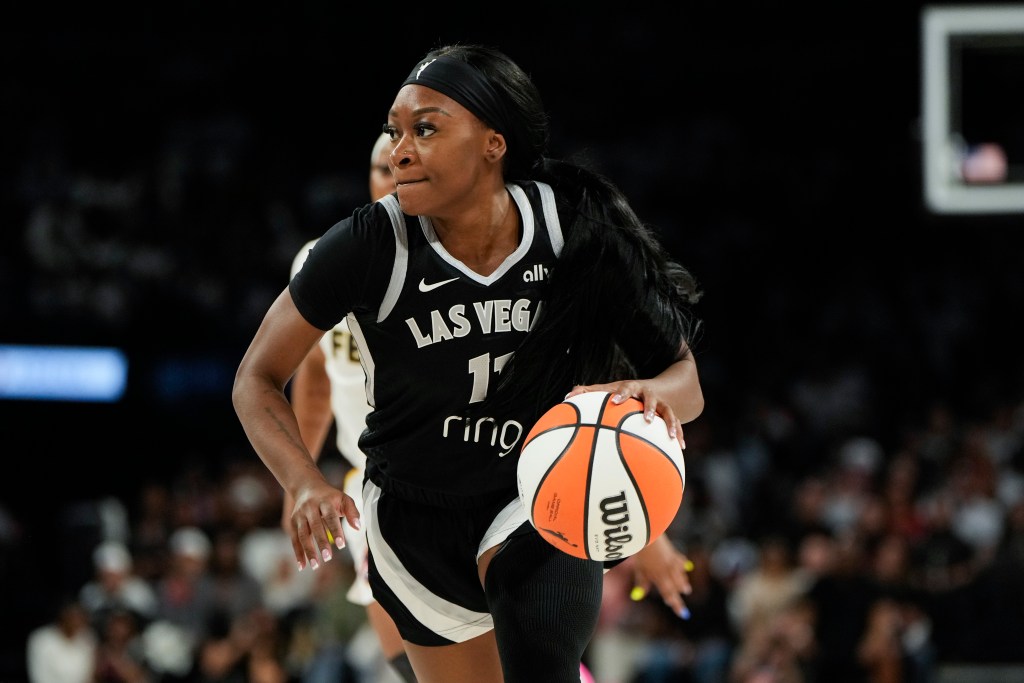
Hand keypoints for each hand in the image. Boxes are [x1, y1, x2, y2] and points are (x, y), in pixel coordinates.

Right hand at [285, 476, 360, 569]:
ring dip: (308, 550)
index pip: (330, 516)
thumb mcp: (343, 499)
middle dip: (321, 542)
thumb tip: (358, 527)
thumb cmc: (330, 497)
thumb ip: (352, 512)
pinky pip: (294, 539)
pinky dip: (298, 553)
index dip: (335, 530)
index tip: (341, 545)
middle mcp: (310, 507)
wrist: (307, 487)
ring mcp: (299, 515)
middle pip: (315, 526)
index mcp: (324, 501)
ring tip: (316, 565)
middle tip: (328, 558)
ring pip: (303, 534)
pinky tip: (302, 566)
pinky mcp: (292, 522)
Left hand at [565, 380, 684, 447]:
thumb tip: (566, 396)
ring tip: (672, 436)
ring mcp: (662, 404)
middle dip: (650, 408)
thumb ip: (589, 393)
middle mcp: (648, 395)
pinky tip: (681, 447)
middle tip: (647, 419)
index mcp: (632, 388)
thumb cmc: (623, 393)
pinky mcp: (670, 415)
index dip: (621, 394)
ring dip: (671, 423)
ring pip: (669, 412)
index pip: (626, 388)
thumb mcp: (608, 390)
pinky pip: (677, 425)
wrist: (654, 388)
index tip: (614, 401)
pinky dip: (679, 435)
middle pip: (651, 399)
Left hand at [628, 534, 692, 618]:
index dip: (676, 606)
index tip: (683, 615)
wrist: (649, 535)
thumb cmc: (642, 554)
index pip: (670, 595)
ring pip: (680, 575)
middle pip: (677, 586)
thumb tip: (638, 597)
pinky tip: (687, 566)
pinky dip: (683, 565)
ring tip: (686, 589)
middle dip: (679, 594)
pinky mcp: (673, 552)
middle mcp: (669, 572)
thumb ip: (641, 583)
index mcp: (660, 578)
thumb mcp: (640, 570)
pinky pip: (679, 561)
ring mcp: (672, 562)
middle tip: (683, 604)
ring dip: (683, 582)